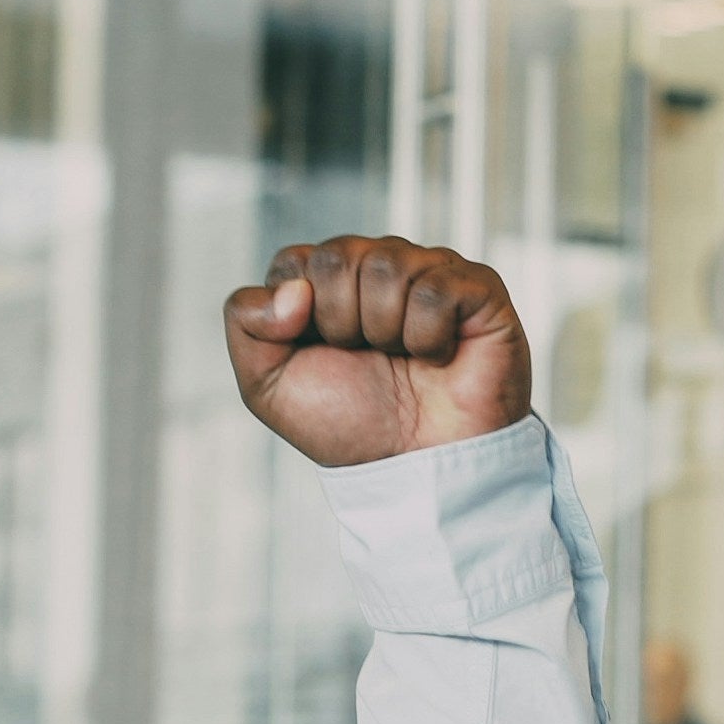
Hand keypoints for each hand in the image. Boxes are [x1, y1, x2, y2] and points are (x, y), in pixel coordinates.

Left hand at [223, 237, 531, 466]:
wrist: (414, 468)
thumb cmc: (350, 426)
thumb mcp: (268, 386)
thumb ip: (246, 323)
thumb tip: (292, 288)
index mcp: (329, 284)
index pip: (295, 260)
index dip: (298, 314)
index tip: (321, 352)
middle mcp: (379, 269)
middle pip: (338, 255)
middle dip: (340, 321)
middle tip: (365, 357)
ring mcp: (430, 272)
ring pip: (388, 263)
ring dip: (384, 329)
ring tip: (402, 358)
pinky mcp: (477, 289)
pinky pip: (434, 289)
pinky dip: (427, 337)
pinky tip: (437, 356)